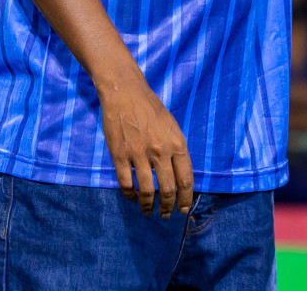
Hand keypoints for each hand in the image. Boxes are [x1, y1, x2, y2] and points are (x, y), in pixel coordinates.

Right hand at [97, 77, 193, 218]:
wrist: (125, 92)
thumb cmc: (151, 108)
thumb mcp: (172, 127)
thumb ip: (176, 150)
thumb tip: (179, 176)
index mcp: (177, 144)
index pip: (186, 180)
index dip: (186, 199)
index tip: (184, 209)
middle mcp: (160, 151)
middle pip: (168, 189)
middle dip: (169, 207)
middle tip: (167, 215)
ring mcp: (139, 154)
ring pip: (147, 191)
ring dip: (149, 206)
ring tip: (149, 212)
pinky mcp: (120, 155)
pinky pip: (127, 184)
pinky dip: (131, 196)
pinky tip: (133, 199)